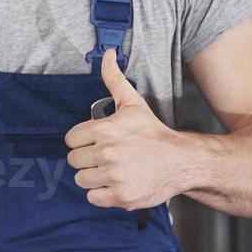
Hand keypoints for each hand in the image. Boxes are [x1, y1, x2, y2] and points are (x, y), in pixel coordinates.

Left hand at [63, 48, 188, 209]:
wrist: (181, 161)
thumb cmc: (153, 133)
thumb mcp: (132, 103)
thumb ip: (114, 79)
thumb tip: (108, 54)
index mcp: (105, 130)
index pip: (70, 140)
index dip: (83, 141)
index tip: (97, 142)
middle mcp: (107, 153)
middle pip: (74, 161)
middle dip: (87, 159)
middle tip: (107, 156)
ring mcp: (114, 177)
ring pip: (82, 180)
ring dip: (93, 177)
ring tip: (112, 169)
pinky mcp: (120, 197)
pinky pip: (93, 197)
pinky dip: (102, 194)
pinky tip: (117, 183)